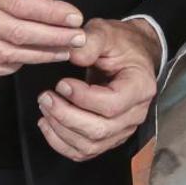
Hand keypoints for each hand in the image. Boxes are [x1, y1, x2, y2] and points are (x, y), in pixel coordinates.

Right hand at [0, 0, 86, 77]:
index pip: (22, 4)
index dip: (53, 14)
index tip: (76, 18)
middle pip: (16, 33)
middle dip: (53, 39)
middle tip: (78, 39)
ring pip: (3, 54)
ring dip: (38, 56)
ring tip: (63, 50)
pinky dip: (12, 67)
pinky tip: (30, 57)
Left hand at [36, 18, 160, 161]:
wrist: (131, 56)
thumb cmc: (120, 44)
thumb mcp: (108, 32)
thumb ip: (92, 41)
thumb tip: (74, 56)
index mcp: (141, 87)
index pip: (112, 105)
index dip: (83, 98)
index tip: (61, 83)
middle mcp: (136, 114)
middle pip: (99, 130)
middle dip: (65, 116)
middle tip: (45, 97)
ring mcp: (123, 130)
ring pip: (89, 145)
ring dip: (60, 129)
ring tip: (44, 107)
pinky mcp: (109, 138)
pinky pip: (84, 152)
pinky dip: (61, 143)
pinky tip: (47, 124)